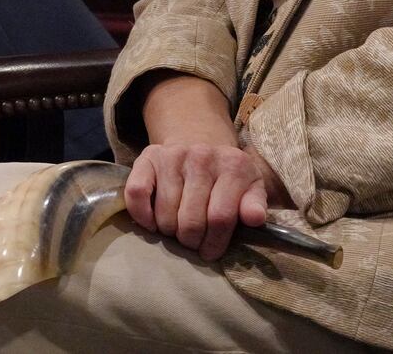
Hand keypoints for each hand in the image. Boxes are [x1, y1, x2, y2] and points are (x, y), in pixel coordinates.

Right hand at [124, 141, 269, 259]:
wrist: (200, 141)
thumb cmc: (226, 177)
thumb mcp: (250, 188)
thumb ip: (255, 205)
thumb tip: (254, 219)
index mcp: (233, 165)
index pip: (220, 217)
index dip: (215, 243)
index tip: (211, 251)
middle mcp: (202, 156)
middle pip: (191, 221)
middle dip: (192, 241)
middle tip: (194, 241)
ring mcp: (173, 155)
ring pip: (165, 214)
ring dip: (170, 232)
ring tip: (178, 228)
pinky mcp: (149, 156)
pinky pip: (136, 193)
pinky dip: (143, 216)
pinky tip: (153, 222)